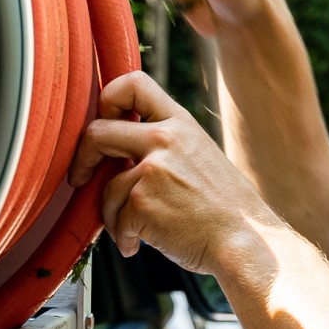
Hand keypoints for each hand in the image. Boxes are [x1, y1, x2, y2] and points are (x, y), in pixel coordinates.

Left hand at [69, 71, 281, 274]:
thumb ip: (168, 148)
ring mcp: (152, 170)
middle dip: (83, 158)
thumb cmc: (227, 211)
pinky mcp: (142, 202)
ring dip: (113, 215)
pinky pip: (115, 220)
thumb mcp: (202, 158)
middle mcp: (165, 140)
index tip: (104, 123)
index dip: (107, 100)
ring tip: (134, 231)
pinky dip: (124, 238)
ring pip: (106, 189)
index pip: (132, 83)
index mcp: (181, 124)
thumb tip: (123, 155)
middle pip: (97, 132)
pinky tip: (140, 245)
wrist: (247, 242)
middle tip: (81, 178)